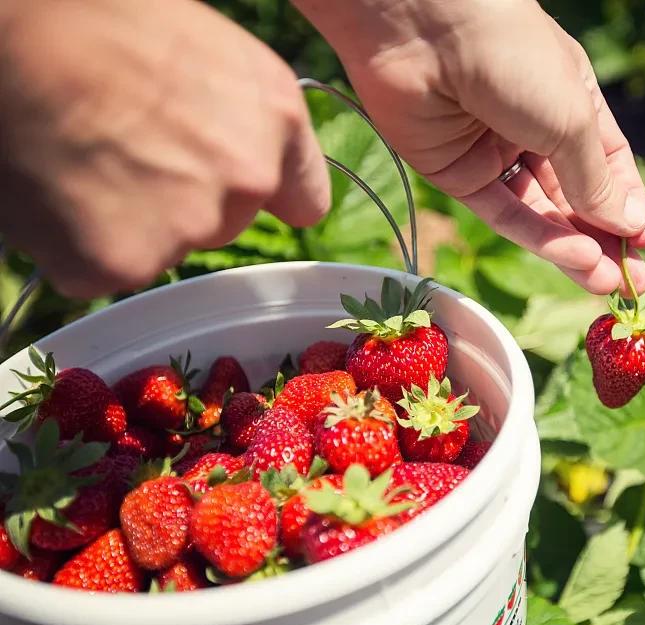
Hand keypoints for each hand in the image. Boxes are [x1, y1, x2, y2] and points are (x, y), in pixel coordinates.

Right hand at [0, 0, 329, 297]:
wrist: (6, 38)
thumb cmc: (92, 19)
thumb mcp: (200, 46)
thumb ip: (239, 111)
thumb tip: (246, 148)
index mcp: (276, 116)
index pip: (304, 198)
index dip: (265, 196)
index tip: (235, 191)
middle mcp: (248, 178)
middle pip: (224, 222)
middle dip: (181, 201)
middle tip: (120, 149)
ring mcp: (187, 226)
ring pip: (164, 247)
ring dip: (126, 224)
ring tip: (79, 160)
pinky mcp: (122, 262)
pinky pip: (102, 270)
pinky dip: (76, 246)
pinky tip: (53, 192)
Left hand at [294, 0, 644, 295]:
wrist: (424, 28)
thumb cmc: (514, 56)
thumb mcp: (572, 119)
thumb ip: (596, 180)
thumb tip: (628, 227)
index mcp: (570, 99)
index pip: (606, 163)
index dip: (625, 204)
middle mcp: (533, 126)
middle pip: (573, 195)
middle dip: (602, 238)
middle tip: (631, 283)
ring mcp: (492, 151)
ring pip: (539, 211)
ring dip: (572, 247)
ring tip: (604, 281)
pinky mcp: (454, 173)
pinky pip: (501, 213)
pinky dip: (536, 237)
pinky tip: (571, 258)